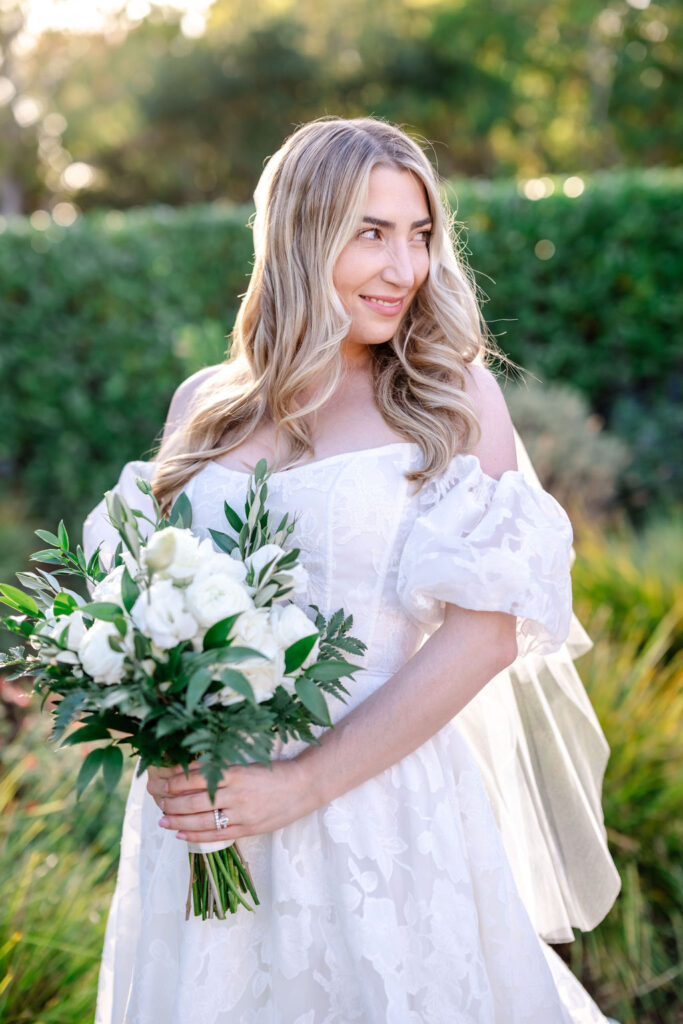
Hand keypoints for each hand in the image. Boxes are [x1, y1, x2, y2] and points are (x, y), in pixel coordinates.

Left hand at [147, 758, 314, 842]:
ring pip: (202, 820)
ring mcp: (242, 814)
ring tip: (163, 821)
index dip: (176, 781)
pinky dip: (196, 836)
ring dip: (179, 822)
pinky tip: (181, 835)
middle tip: (159, 804)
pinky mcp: (248, 829)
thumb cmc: (274, 772)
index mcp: (235, 773)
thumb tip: (190, 772)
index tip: (163, 781)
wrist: (304, 785)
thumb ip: (221, 770)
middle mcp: (236, 794)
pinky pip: (217, 835)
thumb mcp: (246, 765)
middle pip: (195, 801)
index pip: (197, 778)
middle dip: (173, 804)